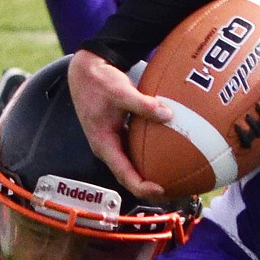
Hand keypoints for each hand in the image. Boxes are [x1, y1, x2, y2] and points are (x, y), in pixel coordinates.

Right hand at [67, 49, 172, 199]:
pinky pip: (134, 150)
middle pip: (129, 176)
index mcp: (104, 145)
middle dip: (149, 187)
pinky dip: (148, 155)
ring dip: (149, 173)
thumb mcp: (121, 92)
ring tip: (173, 177)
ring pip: (131, 165)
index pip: (124, 175)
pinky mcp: (118, 133)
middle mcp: (107, 148)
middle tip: (174, 190)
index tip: (161, 190)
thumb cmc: (100, 81)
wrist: (86, 70)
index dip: (142, 187)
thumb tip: (168, 114)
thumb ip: (144, 104)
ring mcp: (112, 142)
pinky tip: (166, 152)